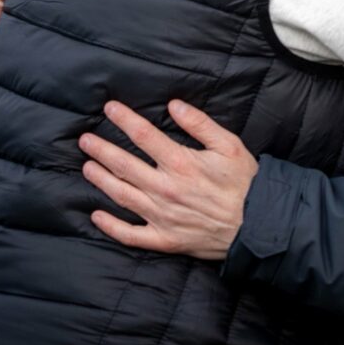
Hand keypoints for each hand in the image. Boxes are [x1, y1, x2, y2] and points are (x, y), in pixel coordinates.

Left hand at [80, 99, 257, 259]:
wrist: (257, 226)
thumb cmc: (245, 183)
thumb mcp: (229, 145)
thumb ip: (200, 124)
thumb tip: (174, 105)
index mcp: (181, 163)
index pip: (144, 136)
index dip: (124, 120)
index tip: (109, 108)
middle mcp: (165, 189)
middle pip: (125, 165)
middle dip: (102, 150)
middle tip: (86, 140)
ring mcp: (162, 217)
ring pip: (122, 196)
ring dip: (101, 180)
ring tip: (86, 167)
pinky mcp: (164, 240)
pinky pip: (130, 235)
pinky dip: (111, 227)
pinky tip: (96, 216)